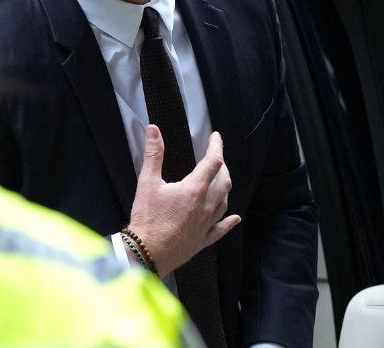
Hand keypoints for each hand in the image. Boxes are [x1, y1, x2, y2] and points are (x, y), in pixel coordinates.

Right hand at [127, 125, 240, 275]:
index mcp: (194, 189)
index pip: (213, 161)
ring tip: (221, 180)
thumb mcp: (147, 183)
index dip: (217, 146)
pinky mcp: (203, 239)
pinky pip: (221, 228)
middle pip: (224, 181)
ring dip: (224, 188)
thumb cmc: (147, 219)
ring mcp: (207, 223)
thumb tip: (153, 131)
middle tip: (217, 157)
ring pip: (224, 201)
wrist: (147, 253)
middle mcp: (206, 205)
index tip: (216, 137)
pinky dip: (229, 221)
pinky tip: (235, 218)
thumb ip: (153, 155)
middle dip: (222, 166)